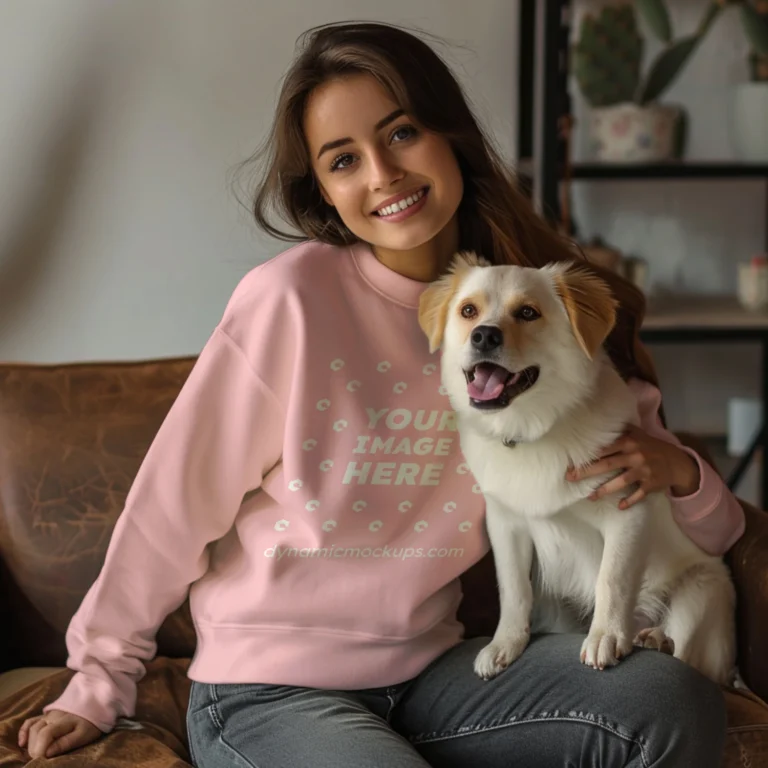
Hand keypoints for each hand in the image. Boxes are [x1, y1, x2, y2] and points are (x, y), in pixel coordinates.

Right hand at [18, 709, 100, 758]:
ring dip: (31, 743)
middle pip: (36, 732)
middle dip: (35, 749)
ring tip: (36, 755)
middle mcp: (53, 716)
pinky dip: (24, 731)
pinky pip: (31, 721)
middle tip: (41, 760)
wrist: (97, 703)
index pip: (44, 734)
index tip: (42, 760)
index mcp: (63, 721)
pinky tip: (22, 743)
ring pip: (32, 728)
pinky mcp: (47, 715)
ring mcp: (49, 715)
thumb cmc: (92, 722)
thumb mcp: (84, 735)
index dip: (40, 750)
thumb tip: (47, 753)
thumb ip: (66, 743)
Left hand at [565, 424, 699, 509]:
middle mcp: (635, 455)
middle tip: (570, 477)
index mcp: (629, 442)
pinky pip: (639, 494)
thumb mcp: (638, 434)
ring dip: (604, 489)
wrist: (677, 462)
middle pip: (608, 464)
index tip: (572, 460)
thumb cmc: (652, 447)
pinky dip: (630, 500)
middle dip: (588, 472)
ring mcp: (643, 471)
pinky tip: (620, 506)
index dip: (588, 455)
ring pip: (621, 481)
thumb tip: (597, 424)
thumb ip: (620, 431)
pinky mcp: (651, 484)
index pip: (604, 448)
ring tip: (590, 497)